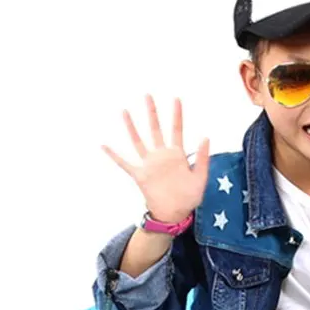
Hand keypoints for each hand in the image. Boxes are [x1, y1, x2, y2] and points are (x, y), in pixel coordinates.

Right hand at [101, 95, 210, 223]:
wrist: (175, 214)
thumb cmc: (189, 197)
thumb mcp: (200, 178)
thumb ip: (203, 158)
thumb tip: (206, 136)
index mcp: (177, 155)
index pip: (177, 129)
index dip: (177, 114)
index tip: (176, 98)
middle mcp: (161, 156)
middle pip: (155, 129)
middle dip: (152, 113)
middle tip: (147, 95)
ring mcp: (149, 164)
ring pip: (138, 141)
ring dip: (131, 127)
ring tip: (124, 111)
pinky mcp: (140, 175)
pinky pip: (124, 163)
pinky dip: (114, 155)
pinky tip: (103, 145)